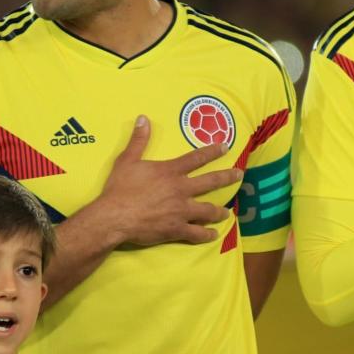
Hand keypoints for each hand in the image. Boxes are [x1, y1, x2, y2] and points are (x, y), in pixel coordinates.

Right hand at [92, 116, 242, 246]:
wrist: (114, 216)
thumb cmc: (119, 188)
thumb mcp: (127, 160)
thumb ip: (138, 140)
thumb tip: (143, 118)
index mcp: (170, 171)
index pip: (196, 158)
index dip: (212, 151)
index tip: (226, 146)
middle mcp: (181, 189)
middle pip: (210, 182)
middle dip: (227, 177)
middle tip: (239, 175)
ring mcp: (181, 210)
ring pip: (208, 210)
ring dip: (219, 211)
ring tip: (227, 213)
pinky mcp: (176, 229)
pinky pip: (196, 233)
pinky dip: (206, 234)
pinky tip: (212, 235)